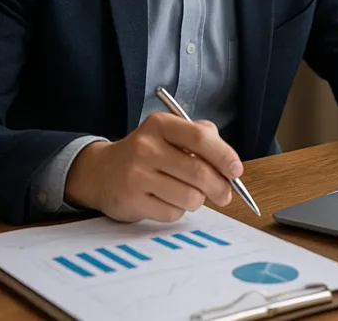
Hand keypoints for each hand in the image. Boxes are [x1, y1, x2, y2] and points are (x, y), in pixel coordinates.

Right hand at [64, 112, 243, 222]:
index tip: (236, 171)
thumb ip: (201, 138)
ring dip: (197, 200)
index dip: (224, 156)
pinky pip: (173, 213)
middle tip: (225, 194)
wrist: (101, 172)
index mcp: (160, 124)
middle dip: (220, 187)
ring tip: (188, 193)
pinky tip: (166, 200)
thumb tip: (229, 162)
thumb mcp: (170, 133)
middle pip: (199, 172)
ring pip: (190, 197)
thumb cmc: (147, 153)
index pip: (200, 138)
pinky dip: (178, 211)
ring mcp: (136, 175)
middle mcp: (146, 147)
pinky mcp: (131, 201)